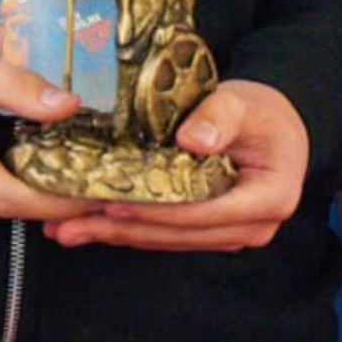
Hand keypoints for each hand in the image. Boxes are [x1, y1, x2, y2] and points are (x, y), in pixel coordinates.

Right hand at [0, 43, 85, 231]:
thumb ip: (15, 85)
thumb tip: (68, 106)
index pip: (8, 196)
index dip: (55, 202)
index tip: (91, 195)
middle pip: (3, 207)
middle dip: (47, 196)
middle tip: (85, 175)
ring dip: (21, 196)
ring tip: (51, 166)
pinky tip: (6, 168)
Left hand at [42, 79, 308, 251]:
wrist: (277, 123)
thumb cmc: (263, 110)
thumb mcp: (246, 102)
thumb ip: (221, 116)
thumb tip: (191, 141)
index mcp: (269, 198)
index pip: (204, 210)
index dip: (157, 209)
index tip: (112, 202)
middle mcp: (253, 228)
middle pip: (178, 232)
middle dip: (121, 229)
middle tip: (68, 223)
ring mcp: (230, 234)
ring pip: (166, 239)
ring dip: (114, 235)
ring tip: (64, 229)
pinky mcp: (209, 232)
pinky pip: (165, 234)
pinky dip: (126, 229)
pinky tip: (88, 227)